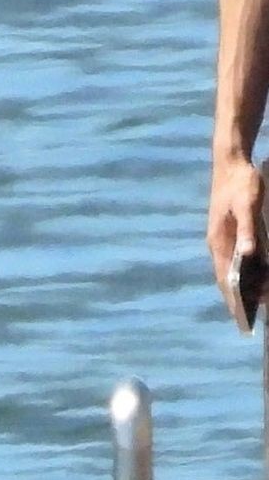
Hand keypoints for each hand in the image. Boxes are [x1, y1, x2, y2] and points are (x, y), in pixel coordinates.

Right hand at [207, 154, 263, 300]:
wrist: (231, 161)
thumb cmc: (240, 183)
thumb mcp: (248, 205)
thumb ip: (247, 230)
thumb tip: (247, 255)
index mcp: (218, 241)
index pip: (225, 277)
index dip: (233, 298)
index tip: (242, 318)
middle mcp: (217, 244)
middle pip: (228, 277)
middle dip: (242, 295)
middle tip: (261, 308)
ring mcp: (222, 238)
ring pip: (232, 268)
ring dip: (245, 283)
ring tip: (262, 296)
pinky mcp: (229, 232)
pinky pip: (236, 258)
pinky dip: (247, 270)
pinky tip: (259, 275)